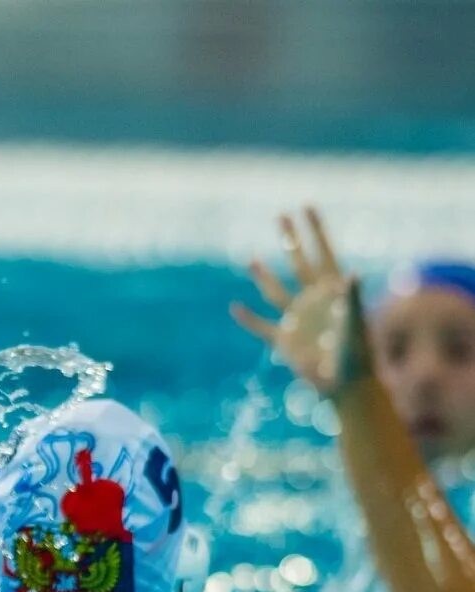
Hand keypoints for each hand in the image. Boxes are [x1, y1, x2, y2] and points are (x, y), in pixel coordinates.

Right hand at [231, 207, 351, 395]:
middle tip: (280, 215)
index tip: (306, 206)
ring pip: (275, 291)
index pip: (323, 252)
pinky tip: (235, 308)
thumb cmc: (357, 355)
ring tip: (250, 259)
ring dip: (263, 275)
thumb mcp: (355, 324)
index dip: (315, 229)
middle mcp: (313, 300)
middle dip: (290, 239)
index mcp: (333, 291)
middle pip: (298, 262)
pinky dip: (248, 319)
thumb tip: (353, 274)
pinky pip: (262, 327)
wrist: (346, 385)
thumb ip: (354, 299)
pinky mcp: (284, 342)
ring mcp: (297, 320)